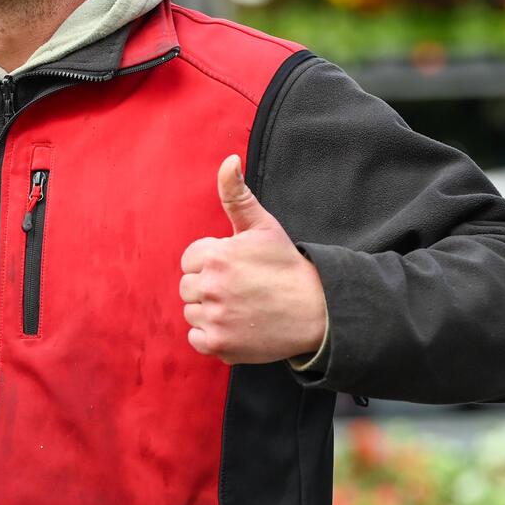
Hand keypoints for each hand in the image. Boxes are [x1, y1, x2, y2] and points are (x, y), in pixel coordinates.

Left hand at [179, 155, 327, 364]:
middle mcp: (211, 286)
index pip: (190, 260)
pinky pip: (196, 338)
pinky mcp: (218, 344)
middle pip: (188, 286)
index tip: (237, 268)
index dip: (213, 262)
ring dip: (210, 311)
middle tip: (242, 289)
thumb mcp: (262, 226)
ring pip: (192, 312)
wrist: (316, 310)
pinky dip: (212, 335)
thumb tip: (229, 160)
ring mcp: (214, 318)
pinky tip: (238, 325)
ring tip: (242, 306)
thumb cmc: (285, 265)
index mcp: (216, 255)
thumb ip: (236, 194)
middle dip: (209, 286)